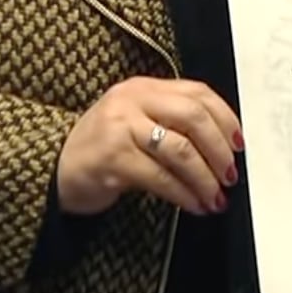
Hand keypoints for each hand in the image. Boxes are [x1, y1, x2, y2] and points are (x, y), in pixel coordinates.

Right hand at [57, 77, 242, 216]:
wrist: (53, 169)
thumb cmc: (102, 148)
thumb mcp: (135, 121)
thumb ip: (171, 121)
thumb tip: (222, 145)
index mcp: (144, 87)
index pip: (197, 93)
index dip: (225, 118)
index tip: (239, 143)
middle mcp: (132, 101)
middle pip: (193, 117)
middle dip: (219, 149)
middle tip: (230, 174)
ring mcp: (121, 128)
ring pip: (181, 150)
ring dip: (205, 178)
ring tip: (215, 196)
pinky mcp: (113, 159)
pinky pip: (161, 177)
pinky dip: (185, 194)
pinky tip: (194, 205)